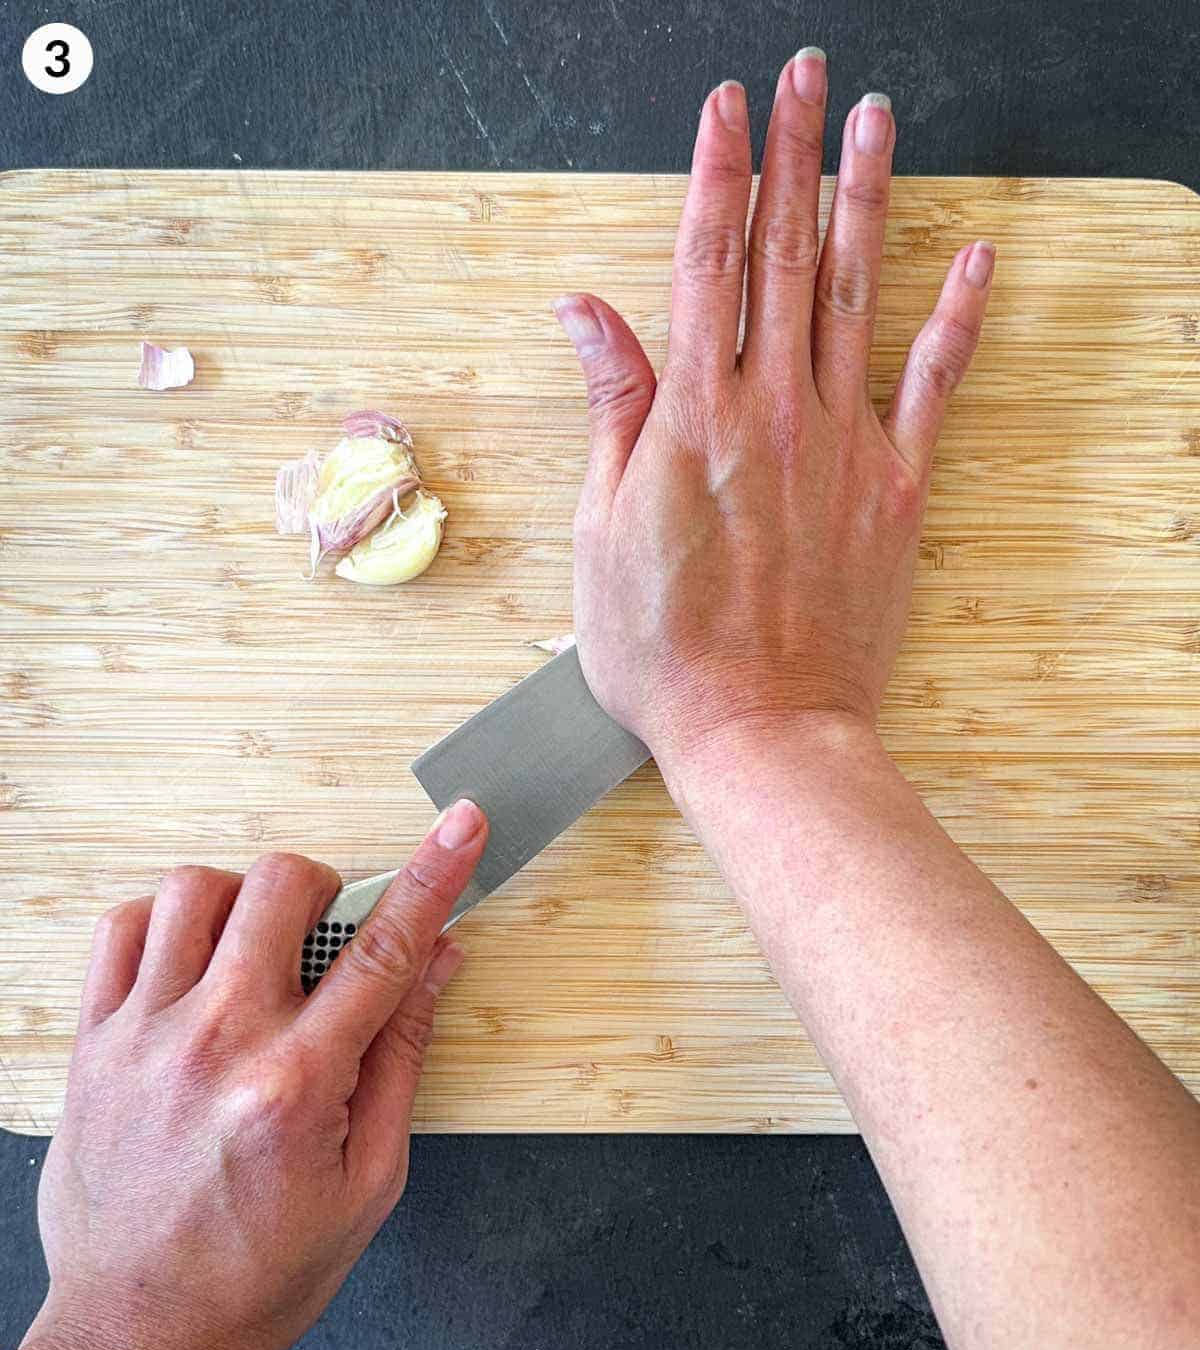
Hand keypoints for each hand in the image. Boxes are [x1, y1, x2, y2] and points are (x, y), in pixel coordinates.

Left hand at [28, 798, 486, 1349]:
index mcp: (297, 1086)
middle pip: (280, 887)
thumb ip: (402, 1058)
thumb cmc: (262, 1273)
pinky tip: (190, 963)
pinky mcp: (92, 1043)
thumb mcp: (369, 1181)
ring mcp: (143, 1037)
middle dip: (326, 887)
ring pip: (195, 889)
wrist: (142, 1335)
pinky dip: (164, 921)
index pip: (382, 950)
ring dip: (244, 900)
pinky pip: (119, 927)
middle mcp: (216, 1044)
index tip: (461, 826)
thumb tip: (437, 963)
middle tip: (331, 931)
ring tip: (255, 950)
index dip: (433, 876)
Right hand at [555, 55, 993, 777]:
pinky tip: (973, 257)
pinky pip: (932, 383)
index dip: (715, 172)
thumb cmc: (667, 648)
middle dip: (793, 152)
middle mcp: (774, 407)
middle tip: (806, 74)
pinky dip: (956, 317)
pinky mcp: (896, 486)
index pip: (705, 260)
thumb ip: (611, 408)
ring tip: (873, 120)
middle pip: (785, 251)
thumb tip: (587, 314)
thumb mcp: (601, 530)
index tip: (726, 105)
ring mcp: (843, 441)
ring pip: (856, 292)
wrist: (761, 726)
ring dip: (865, 197)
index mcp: (694, 414)